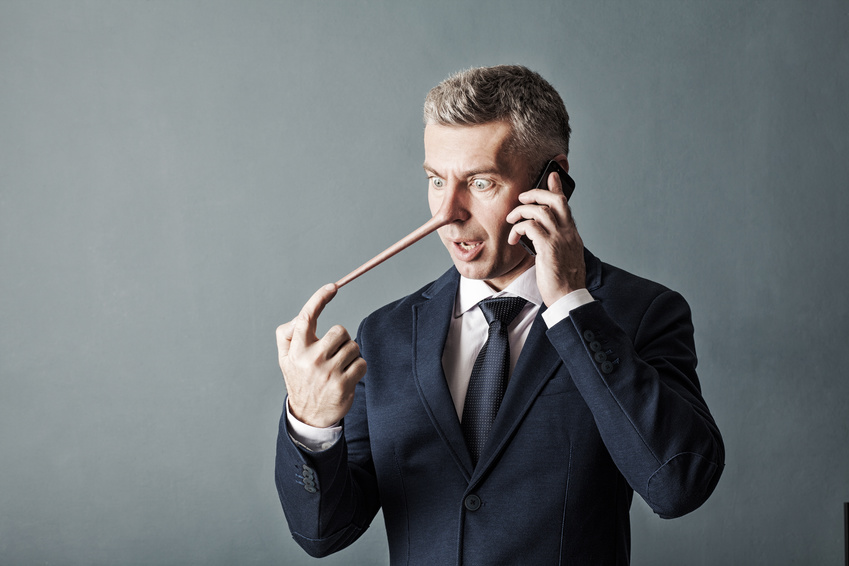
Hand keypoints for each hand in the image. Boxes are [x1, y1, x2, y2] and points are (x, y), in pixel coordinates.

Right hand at [276, 284, 366, 427]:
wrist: (308, 416)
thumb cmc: (300, 380)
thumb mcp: (285, 358)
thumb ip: (288, 334)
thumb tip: (302, 315)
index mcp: (295, 351)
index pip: (307, 317)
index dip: (319, 298)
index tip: (332, 287)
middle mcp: (311, 360)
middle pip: (339, 331)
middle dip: (341, 339)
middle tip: (334, 352)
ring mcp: (328, 373)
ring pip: (353, 346)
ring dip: (350, 354)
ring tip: (339, 367)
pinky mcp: (344, 385)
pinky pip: (362, 363)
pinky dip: (358, 368)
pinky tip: (347, 377)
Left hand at [506, 167, 585, 305]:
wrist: (568, 297)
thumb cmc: (563, 281)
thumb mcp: (563, 256)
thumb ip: (557, 242)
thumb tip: (543, 236)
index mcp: (572, 234)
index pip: (565, 205)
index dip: (557, 188)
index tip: (551, 176)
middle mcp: (568, 233)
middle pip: (555, 200)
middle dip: (536, 193)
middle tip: (522, 197)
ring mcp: (560, 238)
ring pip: (540, 210)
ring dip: (521, 212)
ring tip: (511, 220)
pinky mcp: (548, 247)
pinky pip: (530, 226)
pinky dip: (519, 228)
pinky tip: (514, 239)